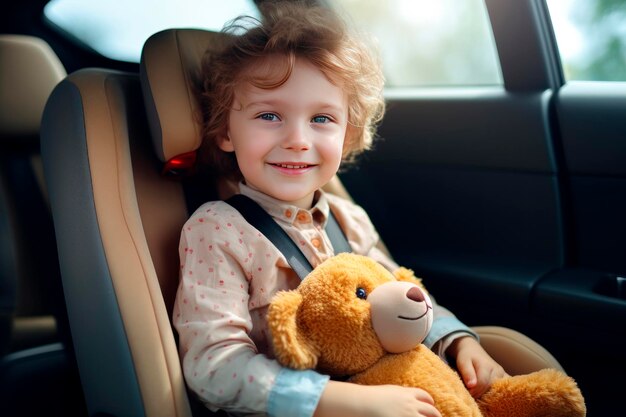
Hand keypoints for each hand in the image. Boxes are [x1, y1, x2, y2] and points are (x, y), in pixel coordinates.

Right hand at [315, 381, 441, 416]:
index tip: (431, 410)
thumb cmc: (369, 397)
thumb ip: (400, 394)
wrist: (360, 403)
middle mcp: (411, 405)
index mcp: (407, 394)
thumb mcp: (388, 391)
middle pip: (432, 412)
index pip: (426, 398)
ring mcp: (409, 416)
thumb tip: (404, 398)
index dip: (430, 405)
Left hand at [447, 336, 507, 397]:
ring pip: (495, 391)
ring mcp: (503, 375)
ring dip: (486, 395)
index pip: (481, 384)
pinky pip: (503, 390)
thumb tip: (471, 385)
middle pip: (488, 389)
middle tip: (470, 392)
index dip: (473, 391)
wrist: (473, 350)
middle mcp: (497, 371)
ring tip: (477, 391)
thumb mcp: (463, 362)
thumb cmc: (466, 357)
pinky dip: (496, 394)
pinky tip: (487, 393)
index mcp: (486, 366)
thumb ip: (467, 373)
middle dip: (478, 394)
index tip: (466, 392)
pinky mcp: (505, 378)